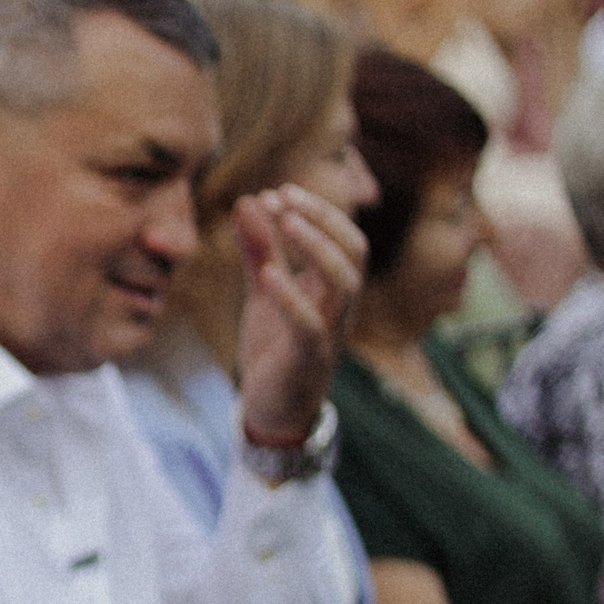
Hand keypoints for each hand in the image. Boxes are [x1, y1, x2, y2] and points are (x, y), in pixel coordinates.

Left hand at [234, 185, 367, 446]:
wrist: (270, 411)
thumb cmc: (273, 348)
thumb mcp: (262, 292)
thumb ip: (258, 250)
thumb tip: (249, 201)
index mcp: (332, 288)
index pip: (343, 237)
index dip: (317, 210)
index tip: (277, 192)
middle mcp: (340, 307)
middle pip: (354, 251)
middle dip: (323, 219)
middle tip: (284, 196)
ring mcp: (330, 333)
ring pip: (345, 283)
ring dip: (317, 248)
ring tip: (285, 221)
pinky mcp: (309, 360)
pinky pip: (311, 325)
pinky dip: (292, 297)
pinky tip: (269, 275)